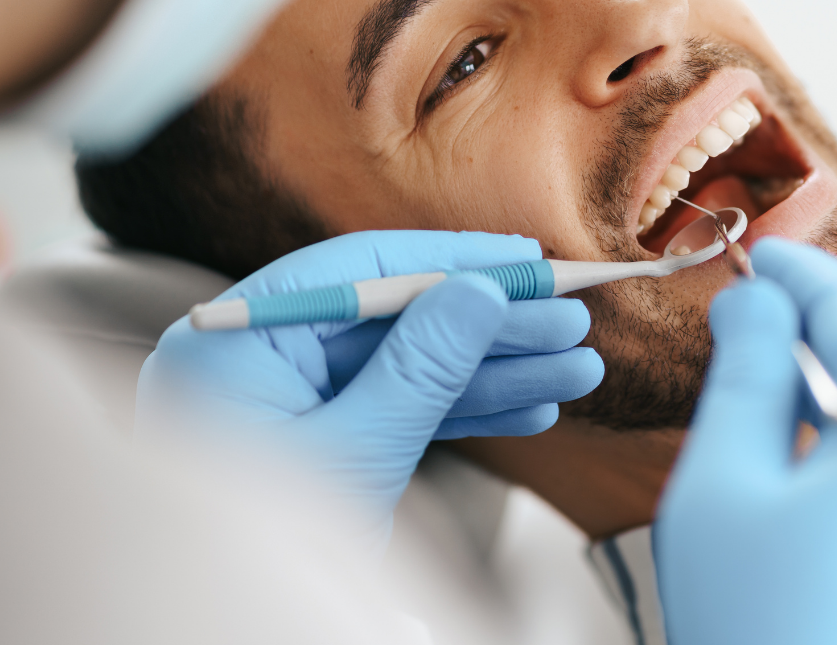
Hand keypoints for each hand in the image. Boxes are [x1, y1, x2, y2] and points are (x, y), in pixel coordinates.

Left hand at [138, 230, 601, 546]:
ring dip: (496, 373)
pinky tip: (531, 410)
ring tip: (575, 372)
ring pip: (410, 369)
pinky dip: (464, 413)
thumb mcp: (356, 453)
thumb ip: (421, 367)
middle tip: (572, 323)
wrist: (228, 637)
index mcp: (237, 342)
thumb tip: (481, 291)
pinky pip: (400, 412)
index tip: (528, 262)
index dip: (453, 261)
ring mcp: (292, 405)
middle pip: (396, 319)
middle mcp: (260, 360)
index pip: (359, 271)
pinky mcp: (323, 444)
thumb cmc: (267, 554)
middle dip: (491, 328)